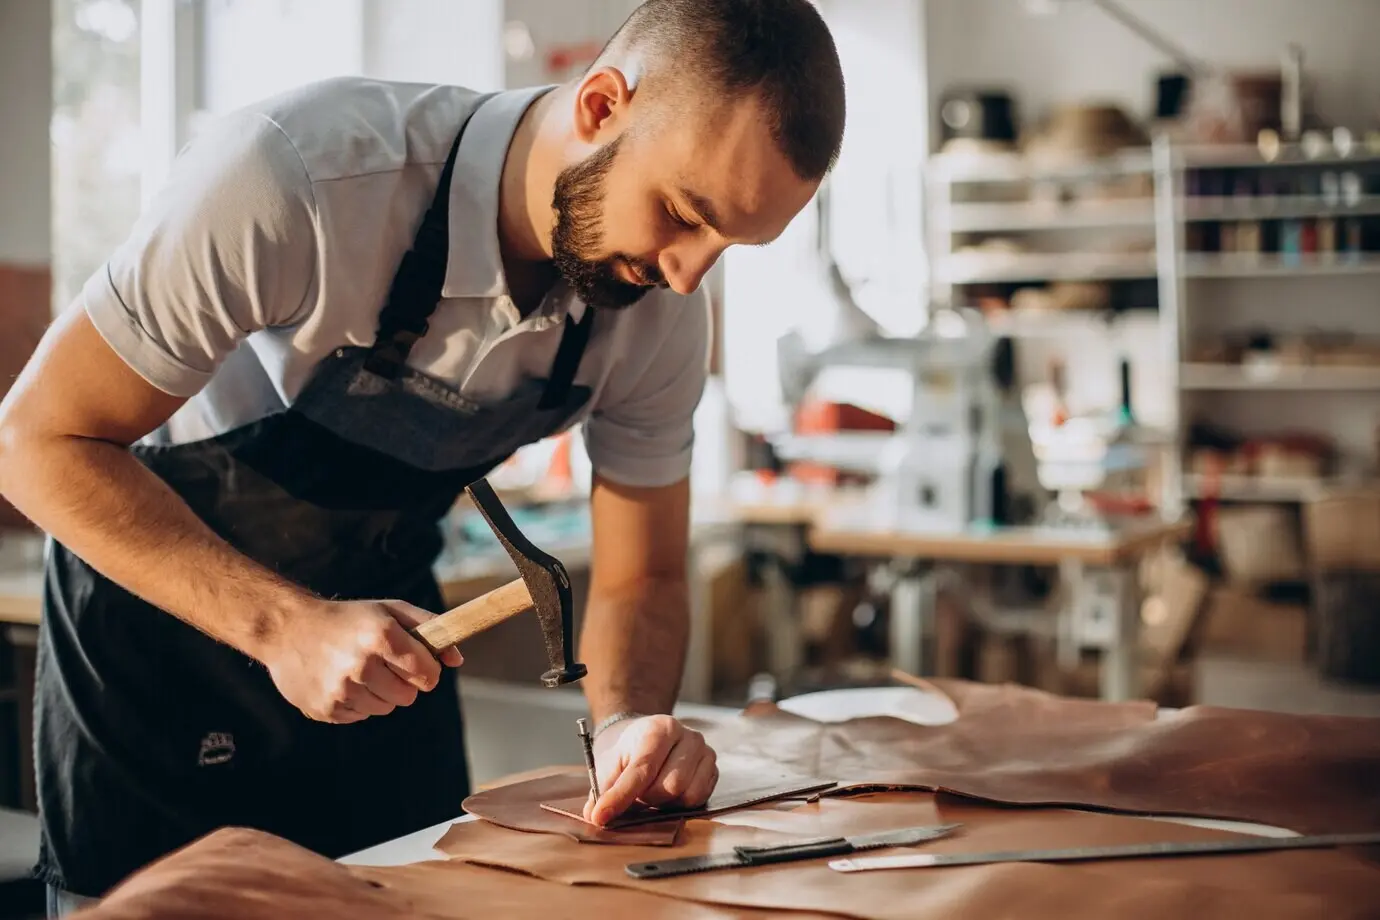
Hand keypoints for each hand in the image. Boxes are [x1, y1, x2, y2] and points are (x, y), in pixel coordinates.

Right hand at [262, 599, 462, 722]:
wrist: (288, 629)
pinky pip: (360, 715)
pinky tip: (340, 681)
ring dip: (380, 693)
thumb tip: (457, 659)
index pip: (427, 674)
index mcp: (381, 636)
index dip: (426, 670)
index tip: (417, 664)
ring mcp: (341, 690)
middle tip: (382, 664)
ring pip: (385, 708)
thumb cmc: (348, 619)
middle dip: (403, 682)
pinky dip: (356, 702)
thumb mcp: (389, 610)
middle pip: (409, 696)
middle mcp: (361, 665)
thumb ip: (430, 628)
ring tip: (359, 671)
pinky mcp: (325, 709)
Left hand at [583, 714, 717, 825]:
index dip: (620, 796)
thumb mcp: (611, 763)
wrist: (653, 737)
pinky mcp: (714, 769)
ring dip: (664, 803)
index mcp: (659, 727)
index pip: (641, 769)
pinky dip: (680, 804)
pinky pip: (699, 799)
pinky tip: (669, 794)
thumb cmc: (632, 751)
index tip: (601, 816)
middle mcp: (688, 736)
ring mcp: (705, 752)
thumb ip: (601, 788)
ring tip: (653, 792)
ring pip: (686, 795)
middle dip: (647, 798)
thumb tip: (592, 814)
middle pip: (668, 786)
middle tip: (637, 794)